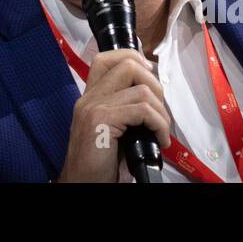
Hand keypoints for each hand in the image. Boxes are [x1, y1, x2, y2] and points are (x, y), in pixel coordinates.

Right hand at [54, 49, 172, 182]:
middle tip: (160, 108)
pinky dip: (159, 124)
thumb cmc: (98, 164)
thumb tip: (153, 99)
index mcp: (90, 97)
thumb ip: (123, 111)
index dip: (132, 58)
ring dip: (161, 110)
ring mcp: (94, 106)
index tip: (150, 74)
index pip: (106, 59)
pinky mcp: (102, 120)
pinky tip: (160, 139)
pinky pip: (143, 110)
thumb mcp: (111, 131)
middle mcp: (89, 97)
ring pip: (141, 87)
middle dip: (154, 83)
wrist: (81, 183)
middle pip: (127, 64)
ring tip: (161, 130)